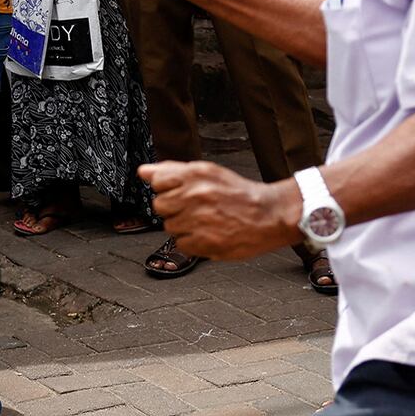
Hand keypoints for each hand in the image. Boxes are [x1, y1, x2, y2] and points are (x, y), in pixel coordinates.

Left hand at [142, 161, 299, 259]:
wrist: (271, 215)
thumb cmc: (239, 194)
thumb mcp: (207, 173)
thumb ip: (172, 171)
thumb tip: (143, 171)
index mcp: (195, 175)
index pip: (157, 181)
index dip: (167, 188)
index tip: (180, 192)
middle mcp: (195, 195)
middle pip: (160, 206)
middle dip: (174, 208)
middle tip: (196, 208)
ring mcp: (199, 220)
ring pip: (169, 226)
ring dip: (184, 226)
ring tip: (206, 221)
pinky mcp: (205, 242)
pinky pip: (181, 244)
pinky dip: (192, 242)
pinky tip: (208, 233)